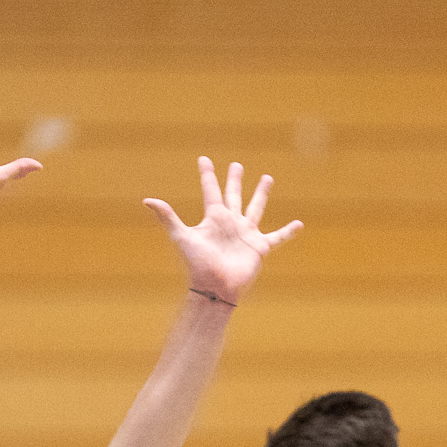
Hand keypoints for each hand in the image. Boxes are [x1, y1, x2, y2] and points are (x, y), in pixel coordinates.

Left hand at [145, 158, 302, 305]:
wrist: (215, 288)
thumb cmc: (198, 264)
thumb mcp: (182, 237)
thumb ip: (168, 217)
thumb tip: (147, 200)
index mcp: (214, 218)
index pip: (210, 190)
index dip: (207, 174)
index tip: (203, 159)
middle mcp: (230, 222)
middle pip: (233, 195)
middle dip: (234, 180)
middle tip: (236, 165)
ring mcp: (246, 234)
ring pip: (255, 208)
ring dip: (261, 194)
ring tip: (267, 178)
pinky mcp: (259, 247)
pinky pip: (277, 237)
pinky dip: (288, 232)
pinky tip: (299, 224)